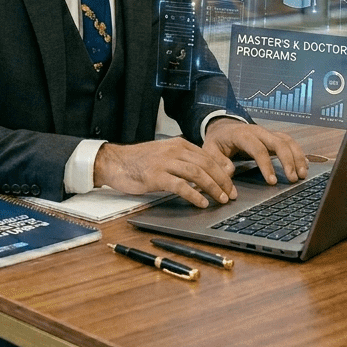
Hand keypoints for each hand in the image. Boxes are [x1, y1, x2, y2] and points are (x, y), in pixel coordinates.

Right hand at [93, 137, 237, 208]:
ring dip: (212, 188)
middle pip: (206, 164)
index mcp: (179, 144)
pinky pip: (180, 185)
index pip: (208, 157)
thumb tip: (204, 175)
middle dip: (222, 181)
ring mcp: (165, 162)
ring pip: (197, 173)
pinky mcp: (156, 176)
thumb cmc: (140, 161)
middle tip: (230, 195)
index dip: (222, 172)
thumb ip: (183, 161)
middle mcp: (175, 150)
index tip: (230, 185)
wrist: (116, 162)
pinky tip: (201, 203)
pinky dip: (194, 195)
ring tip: (220, 199)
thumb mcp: (165, 155)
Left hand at [203, 118, 308, 187]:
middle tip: (293, 179)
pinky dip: (298, 152)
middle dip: (288, 160)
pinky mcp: (273, 137)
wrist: (223, 127)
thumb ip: (217, 161)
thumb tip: (230, 171)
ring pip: (287, 140)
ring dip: (297, 157)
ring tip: (302, 175)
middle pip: (278, 142)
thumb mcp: (209, 149)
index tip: (272, 182)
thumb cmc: (218, 141)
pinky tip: (304, 165)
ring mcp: (267, 133)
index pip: (258, 149)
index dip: (266, 165)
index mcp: (242, 134)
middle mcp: (258, 131)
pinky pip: (289, 142)